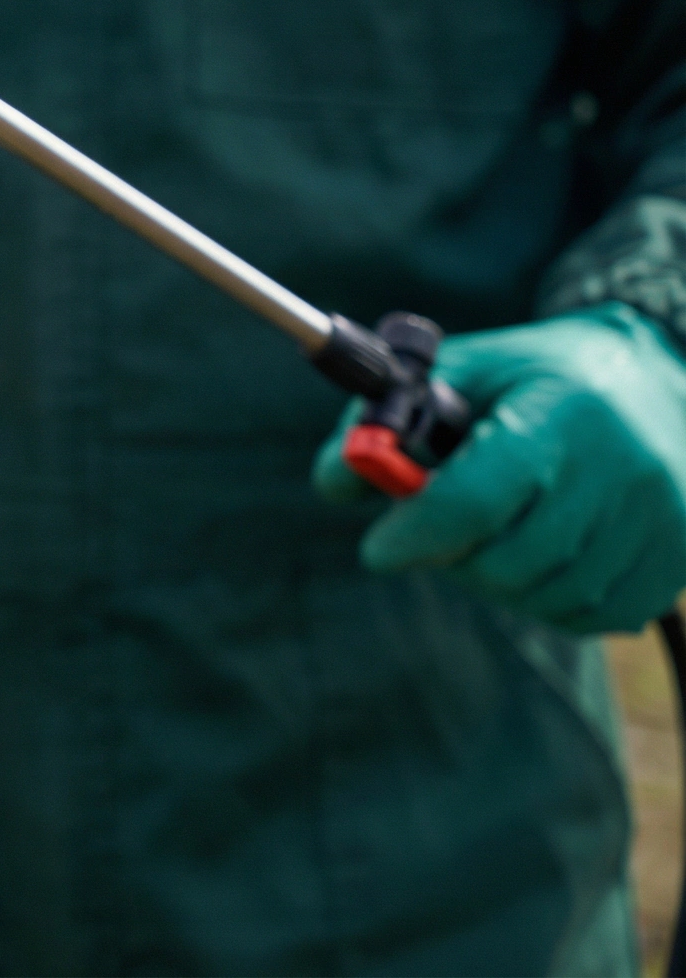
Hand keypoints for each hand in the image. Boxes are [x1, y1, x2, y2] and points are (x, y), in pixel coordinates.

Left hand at [312, 304, 685, 633]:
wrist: (656, 374)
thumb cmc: (534, 376)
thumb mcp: (458, 373)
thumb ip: (384, 421)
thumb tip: (337, 482)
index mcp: (562, 413)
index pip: (477, 498)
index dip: (416, 533)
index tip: (377, 550)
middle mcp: (624, 468)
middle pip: (510, 559)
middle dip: (452, 556)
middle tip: (432, 537)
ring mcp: (662, 517)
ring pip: (550, 596)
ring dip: (497, 580)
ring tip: (487, 537)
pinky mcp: (680, 555)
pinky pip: (597, 614)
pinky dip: (549, 601)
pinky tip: (536, 557)